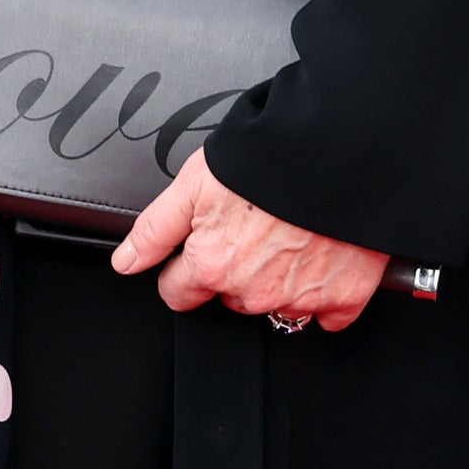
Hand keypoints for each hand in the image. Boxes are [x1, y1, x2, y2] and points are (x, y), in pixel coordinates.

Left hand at [110, 148, 390, 331]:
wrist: (333, 155)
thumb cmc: (263, 162)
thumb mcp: (192, 185)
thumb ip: (155, 231)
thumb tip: (126, 263)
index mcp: (212, 266)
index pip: (179, 293)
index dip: (183, 270)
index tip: (197, 252)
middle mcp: (253, 292)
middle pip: (229, 296)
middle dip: (233, 271)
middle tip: (251, 229)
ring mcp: (300, 299)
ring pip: (276, 304)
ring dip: (277, 280)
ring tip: (288, 234)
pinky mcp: (343, 298)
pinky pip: (328, 313)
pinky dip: (324, 292)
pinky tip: (321, 256)